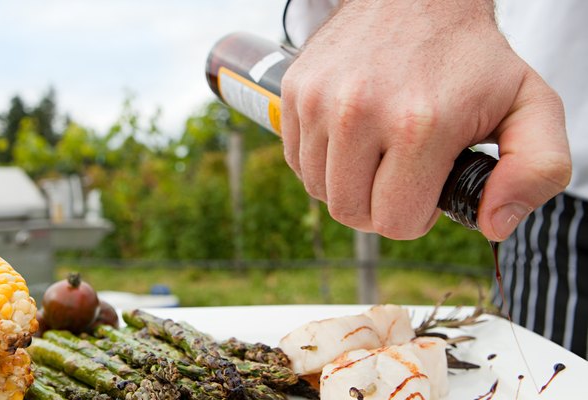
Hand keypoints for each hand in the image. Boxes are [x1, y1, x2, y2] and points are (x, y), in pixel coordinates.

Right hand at [281, 0, 570, 240]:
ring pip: (318, 190)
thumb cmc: (470, 56)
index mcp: (419, 126)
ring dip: (348, 185)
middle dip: (379, 208)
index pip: (395, 222)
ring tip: (376, 156)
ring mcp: (319, 100)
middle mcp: (359, 113)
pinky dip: (322, 162)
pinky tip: (350, 141)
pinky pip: (296, 160)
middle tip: (401, 179)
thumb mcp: (530, 105)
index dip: (416, 216)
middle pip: (350, 212)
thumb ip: (535, 170)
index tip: (427, 189)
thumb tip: (494, 223)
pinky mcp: (294, 91)